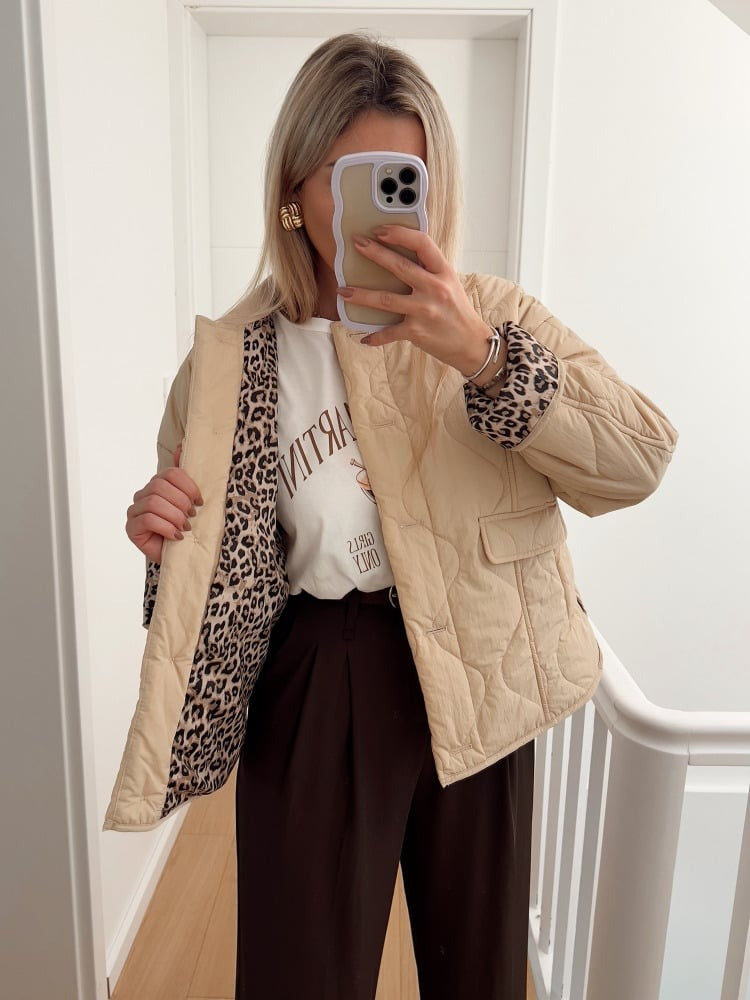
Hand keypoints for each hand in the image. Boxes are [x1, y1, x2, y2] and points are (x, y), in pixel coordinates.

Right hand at [125, 444, 203, 562]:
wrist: (180, 556)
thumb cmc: (185, 527)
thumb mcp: (190, 501)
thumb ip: (184, 476)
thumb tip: (181, 446)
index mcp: (158, 484)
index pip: (170, 473)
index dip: (187, 485)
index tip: (200, 501)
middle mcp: (143, 494)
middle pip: (160, 486)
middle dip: (181, 502)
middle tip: (192, 516)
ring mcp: (135, 511)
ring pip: (154, 502)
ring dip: (175, 516)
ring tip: (184, 528)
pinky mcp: (131, 528)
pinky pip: (148, 519)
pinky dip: (166, 527)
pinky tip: (176, 536)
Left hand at [337, 224, 497, 375]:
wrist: (471, 343)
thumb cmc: (457, 311)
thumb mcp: (449, 283)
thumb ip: (429, 270)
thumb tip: (400, 255)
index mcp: (443, 272)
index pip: (422, 243)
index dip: (400, 234)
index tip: (381, 230)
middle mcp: (435, 289)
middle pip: (399, 267)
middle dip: (375, 253)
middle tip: (357, 243)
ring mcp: (425, 310)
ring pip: (386, 299)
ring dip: (361, 295)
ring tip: (344, 291)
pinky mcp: (416, 332)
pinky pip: (389, 332)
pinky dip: (375, 336)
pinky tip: (363, 337)